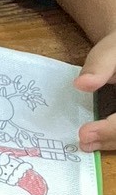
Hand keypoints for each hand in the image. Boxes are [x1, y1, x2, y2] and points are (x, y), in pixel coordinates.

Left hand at [75, 30, 115, 151]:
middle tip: (83, 140)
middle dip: (112, 137)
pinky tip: (97, 141)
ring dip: (113, 141)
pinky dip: (114, 138)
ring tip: (86, 143)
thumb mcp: (111, 50)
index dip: (112, 128)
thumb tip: (82, 84)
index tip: (85, 132)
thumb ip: (99, 65)